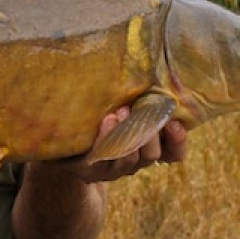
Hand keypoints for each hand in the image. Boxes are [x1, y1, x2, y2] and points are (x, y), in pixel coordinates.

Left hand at [48, 106, 187, 183]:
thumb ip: (140, 97)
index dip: (178, 141)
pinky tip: (106, 120)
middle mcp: (132, 163)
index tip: (175, 122)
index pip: (173, 154)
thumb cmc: (98, 115)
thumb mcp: (123, 106)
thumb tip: (156, 68)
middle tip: (143, 108)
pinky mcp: (88, 170)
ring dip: (127, 134)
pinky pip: (101, 158)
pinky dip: (106, 138)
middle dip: (150, 132)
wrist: (61, 139)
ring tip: (121, 111)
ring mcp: (110, 170)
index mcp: (146, 150)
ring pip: (128, 160)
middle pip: (151, 156)